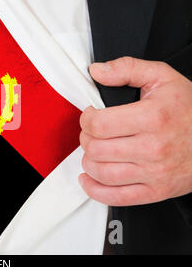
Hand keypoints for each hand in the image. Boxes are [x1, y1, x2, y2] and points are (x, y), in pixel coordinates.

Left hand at [79, 57, 191, 205]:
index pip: (99, 124)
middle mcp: (153, 148)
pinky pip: (117, 197)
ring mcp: (155, 173)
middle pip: (96, 149)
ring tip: (93, 151)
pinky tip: (89, 178)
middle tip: (92, 133)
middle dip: (86, 138)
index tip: (90, 116)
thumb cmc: (190, 110)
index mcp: (152, 118)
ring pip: (102, 172)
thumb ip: (127, 69)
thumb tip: (97, 71)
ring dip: (88, 161)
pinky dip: (95, 190)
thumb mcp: (163, 78)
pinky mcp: (157, 191)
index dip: (86, 119)